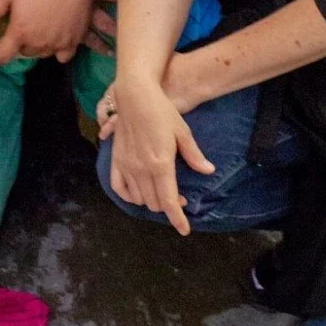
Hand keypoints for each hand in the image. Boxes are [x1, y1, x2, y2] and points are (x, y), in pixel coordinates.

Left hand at [0, 0, 97, 65]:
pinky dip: (58, 51)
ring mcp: (56, 44)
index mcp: (19, 32)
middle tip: (21, 31)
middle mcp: (37, 43)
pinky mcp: (74, 41)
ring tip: (38, 34)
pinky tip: (57, 40)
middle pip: (24, 52)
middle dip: (20, 45)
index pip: (3, 55)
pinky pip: (63, 55)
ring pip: (42, 54)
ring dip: (37, 47)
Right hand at [105, 75, 214, 235]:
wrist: (135, 95)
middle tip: (179, 197)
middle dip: (169, 206)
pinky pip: (119, 188)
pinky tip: (138, 192)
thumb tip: (208, 171)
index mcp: (161, 164)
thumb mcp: (183, 132)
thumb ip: (194, 155)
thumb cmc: (162, 111)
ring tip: (161, 190)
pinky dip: (129, 196)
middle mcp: (142, 169)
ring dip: (152, 200)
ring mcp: (127, 166)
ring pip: (139, 199)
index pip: (170, 202)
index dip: (178, 219)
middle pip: (155, 203)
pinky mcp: (116, 160)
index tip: (184, 230)